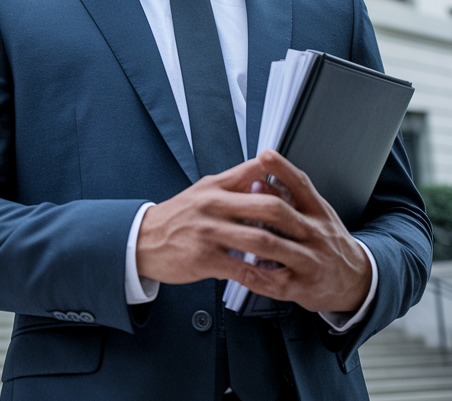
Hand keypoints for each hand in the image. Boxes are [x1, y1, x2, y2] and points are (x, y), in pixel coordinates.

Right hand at [135, 150, 371, 314]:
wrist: (141, 240)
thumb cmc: (176, 217)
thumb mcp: (203, 191)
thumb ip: (233, 183)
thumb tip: (264, 173)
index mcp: (215, 186)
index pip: (257, 172)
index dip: (284, 181)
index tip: (299, 195)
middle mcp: (214, 205)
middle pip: (266, 206)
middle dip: (293, 220)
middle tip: (309, 231)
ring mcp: (209, 232)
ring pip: (258, 239)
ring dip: (283, 251)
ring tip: (298, 257)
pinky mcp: (205, 258)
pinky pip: (243, 268)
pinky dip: (263, 275)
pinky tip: (274, 278)